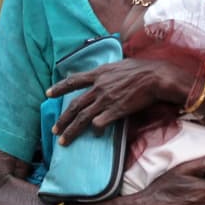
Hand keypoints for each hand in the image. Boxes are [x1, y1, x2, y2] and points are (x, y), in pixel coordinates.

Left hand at [50, 58, 188, 142]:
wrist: (156, 77)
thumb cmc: (143, 68)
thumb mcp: (121, 64)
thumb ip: (109, 71)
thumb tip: (105, 73)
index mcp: (98, 74)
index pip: (73, 81)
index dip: (59, 88)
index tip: (48, 94)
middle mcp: (98, 88)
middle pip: (73, 106)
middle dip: (62, 120)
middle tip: (54, 130)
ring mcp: (105, 100)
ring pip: (81, 118)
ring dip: (70, 131)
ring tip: (64, 141)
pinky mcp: (115, 111)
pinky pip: (99, 124)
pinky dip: (95, 131)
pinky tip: (95, 135)